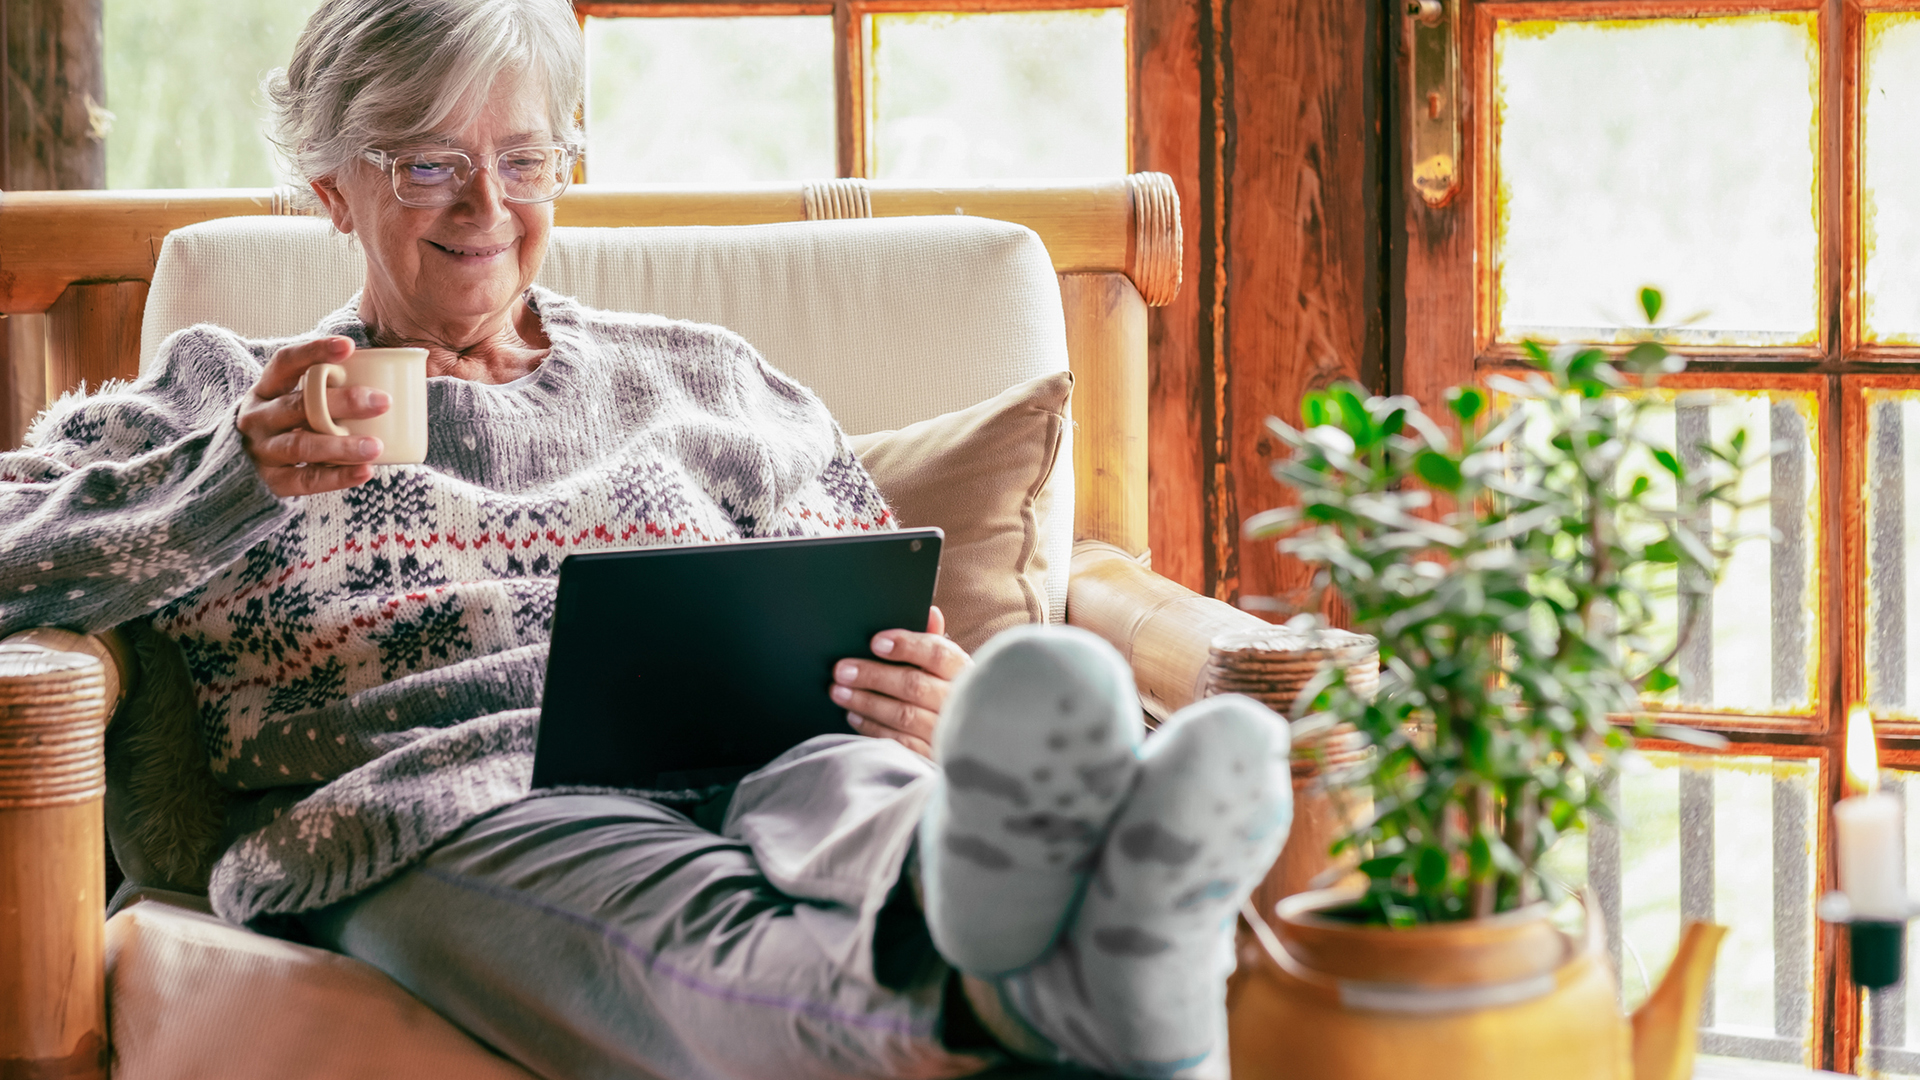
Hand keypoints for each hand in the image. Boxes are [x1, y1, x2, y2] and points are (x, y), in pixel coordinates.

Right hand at [238, 336, 388, 496]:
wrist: (246, 469)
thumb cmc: (291, 425)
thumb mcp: (297, 400)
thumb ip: (328, 388)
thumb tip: (392, 372)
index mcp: (266, 389)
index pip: (285, 362)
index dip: (314, 351)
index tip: (349, 345)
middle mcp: (258, 417)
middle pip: (298, 406)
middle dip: (342, 402)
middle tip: (384, 401)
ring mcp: (262, 451)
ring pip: (301, 445)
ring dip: (341, 446)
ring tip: (376, 446)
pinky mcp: (271, 481)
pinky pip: (305, 480)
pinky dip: (337, 477)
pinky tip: (365, 472)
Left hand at [830, 606, 969, 757]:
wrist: (977, 746)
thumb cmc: (956, 698)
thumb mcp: (953, 671)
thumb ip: (936, 643)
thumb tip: (929, 612)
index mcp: (965, 673)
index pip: (938, 654)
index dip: (906, 646)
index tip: (875, 642)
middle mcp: (959, 702)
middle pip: (913, 685)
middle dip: (873, 675)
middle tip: (841, 670)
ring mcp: (948, 732)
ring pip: (903, 715)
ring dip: (866, 702)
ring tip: (839, 692)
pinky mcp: (933, 756)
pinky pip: (899, 742)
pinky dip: (873, 728)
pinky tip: (854, 716)